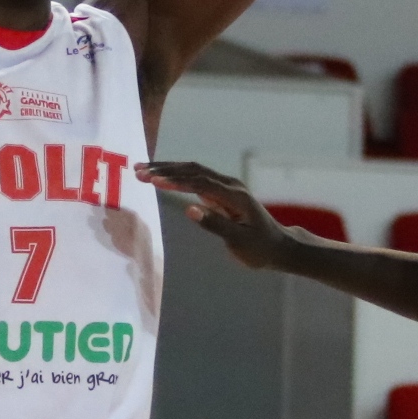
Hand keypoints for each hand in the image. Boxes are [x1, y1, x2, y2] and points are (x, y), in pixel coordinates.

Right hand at [139, 161, 297, 269]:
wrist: (279, 246)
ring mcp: (226, 187)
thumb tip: (189, 209)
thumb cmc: (260, 248)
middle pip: (193, 170)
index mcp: (234, 196)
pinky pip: (196, 178)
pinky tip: (160, 177)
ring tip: (142, 170)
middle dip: (165, 170)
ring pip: (193, 171)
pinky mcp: (221, 192)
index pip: (199, 182)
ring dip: (168, 169)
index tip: (152, 181)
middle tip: (138, 171)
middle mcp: (230, 185)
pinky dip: (176, 176)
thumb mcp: (239, 241)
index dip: (175, 180)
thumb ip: (215, 225)